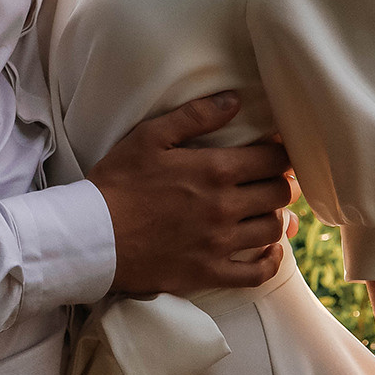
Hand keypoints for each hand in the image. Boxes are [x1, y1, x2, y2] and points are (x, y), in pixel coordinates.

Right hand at [88, 92, 292, 295]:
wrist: (92, 237)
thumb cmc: (118, 182)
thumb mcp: (150, 136)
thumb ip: (195, 115)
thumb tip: (234, 100)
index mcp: (214, 170)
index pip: (272, 160)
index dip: (282, 154)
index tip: (279, 152)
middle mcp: (224, 207)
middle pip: (278, 194)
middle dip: (282, 183)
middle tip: (274, 178)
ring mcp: (218, 243)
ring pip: (271, 230)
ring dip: (276, 217)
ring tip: (268, 209)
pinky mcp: (208, 273)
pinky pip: (255, 274)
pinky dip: (270, 262)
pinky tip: (270, 250)